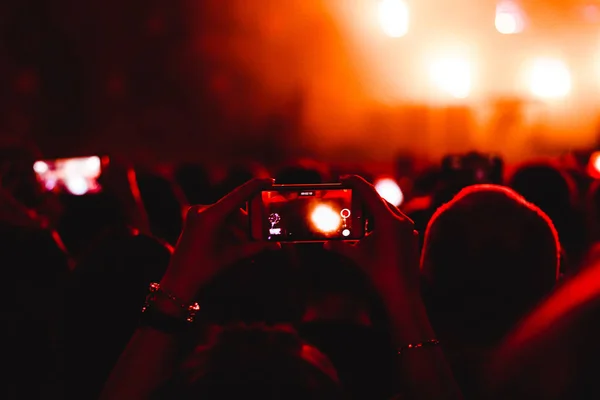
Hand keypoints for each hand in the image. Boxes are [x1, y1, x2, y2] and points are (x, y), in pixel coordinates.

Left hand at [160, 178, 277, 302]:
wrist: (179, 281)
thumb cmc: (205, 269)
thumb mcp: (233, 256)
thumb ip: (257, 247)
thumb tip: (277, 245)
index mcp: (210, 216)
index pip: (239, 195)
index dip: (256, 186)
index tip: (270, 180)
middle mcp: (201, 210)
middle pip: (235, 209)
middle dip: (249, 222)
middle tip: (262, 235)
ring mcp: (196, 214)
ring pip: (227, 215)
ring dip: (239, 228)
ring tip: (246, 245)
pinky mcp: (194, 220)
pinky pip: (217, 219)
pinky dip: (228, 229)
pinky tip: (234, 242)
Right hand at [325, 175, 419, 294]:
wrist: (402, 293)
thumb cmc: (380, 273)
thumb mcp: (357, 256)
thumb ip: (340, 245)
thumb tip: (325, 243)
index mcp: (388, 219)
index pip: (369, 192)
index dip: (355, 182)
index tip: (343, 178)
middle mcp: (400, 219)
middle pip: (378, 201)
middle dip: (362, 199)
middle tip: (348, 199)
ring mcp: (409, 227)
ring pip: (388, 212)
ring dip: (372, 212)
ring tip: (358, 217)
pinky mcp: (411, 236)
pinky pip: (395, 222)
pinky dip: (382, 222)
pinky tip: (373, 232)